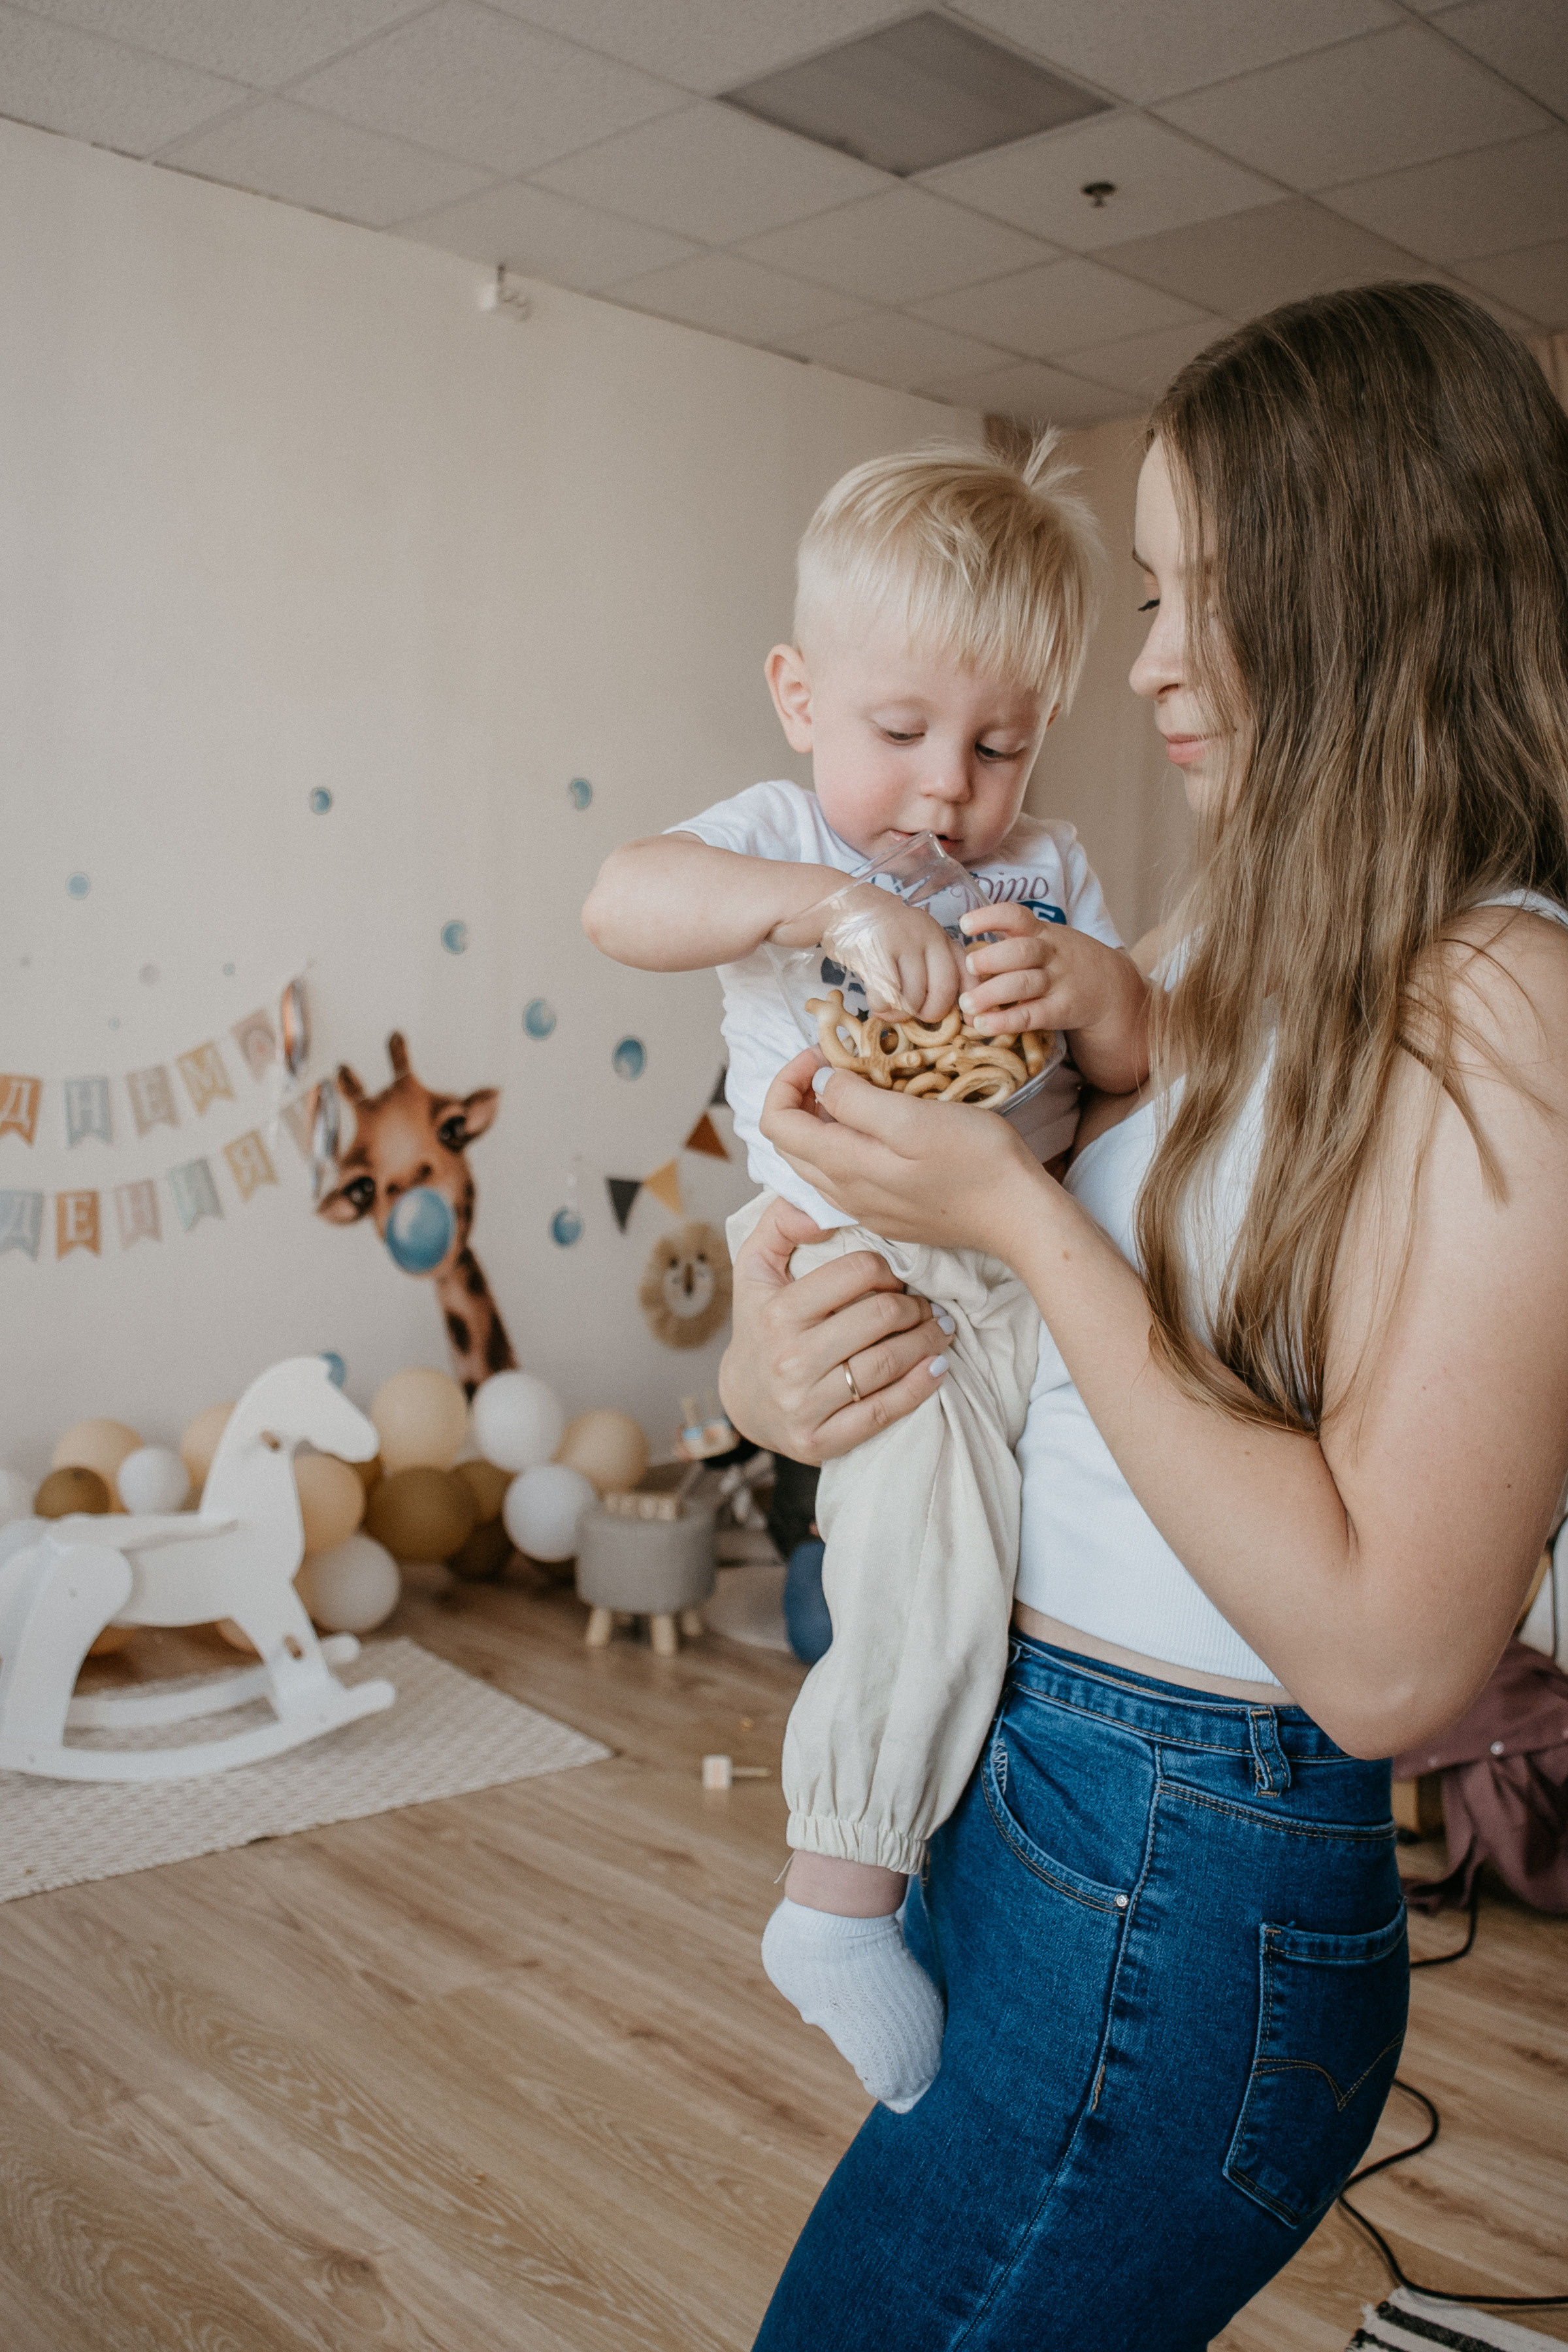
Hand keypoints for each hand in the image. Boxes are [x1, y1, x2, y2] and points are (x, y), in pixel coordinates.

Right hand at [717, 1190, 950, 1462]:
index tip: (895, 1277)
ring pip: (888, 1363)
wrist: (744, 1400)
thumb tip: (818, 1205)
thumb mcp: (755, 1268)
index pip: (856, 1273)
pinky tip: (937, 1368)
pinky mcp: (821, 1441)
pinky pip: (884, 1412)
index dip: (887, 1270)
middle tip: (927, 1305)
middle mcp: (789, 1358)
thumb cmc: (760, 1323)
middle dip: (914, 1306)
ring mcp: (804, 1403)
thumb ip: (780, 1223)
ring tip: (940, 1330)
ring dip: (927, 1341)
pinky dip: (920, 1387)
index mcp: (776, 1311)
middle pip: (880, 1317)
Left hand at [759, 1048, 1043, 1256]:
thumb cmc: (976, 1160)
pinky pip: (843, 1176)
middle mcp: (843, 1193)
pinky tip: (879, 1127)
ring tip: (858, 1089)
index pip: (776, 1123)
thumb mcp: (913, 1118)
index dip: (786, 1080)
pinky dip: (844, 1143)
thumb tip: (819, 1084)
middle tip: (839, 1065)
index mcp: (843, 1166)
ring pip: (815, 1160)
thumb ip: (855, 1101)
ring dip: (821, 1120)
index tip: (821, 1053)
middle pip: (790, 1142)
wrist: (1018, 1216)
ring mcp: (864, 1208)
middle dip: (800, 1096)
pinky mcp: (887, 1213)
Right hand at [773, 883, 962, 1020]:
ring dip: (900, 1013)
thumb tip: (957, 1010)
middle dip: (930, 1013)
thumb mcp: (918, 941)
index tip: (968, 1021)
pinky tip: (876, 1002)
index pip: (967, 971)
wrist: (843, 906)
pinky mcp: (876, 951)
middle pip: (942, 990)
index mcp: (941, 937)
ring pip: (913, 997)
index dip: (970, 1001)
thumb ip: (936, 966)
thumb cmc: (883, 934)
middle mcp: (928, 936)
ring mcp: (901, 942)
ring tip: (889, 1008)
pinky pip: (886, 996)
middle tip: (915, 1015)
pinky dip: (881, 1007)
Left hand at [958, 907, 1150, 1092]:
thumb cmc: (1064, 963)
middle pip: (1021, 952)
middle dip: (992, 958)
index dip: (990, 918)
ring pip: (1023, 984)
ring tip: (967, 1004)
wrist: (1111, 988)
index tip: (965, 925)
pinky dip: (1005, 1021)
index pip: (1016, 916)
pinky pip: (1031, 1015)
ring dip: (992, 994)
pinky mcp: (1060, 1011)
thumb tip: (966, 953)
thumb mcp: (1047, 941)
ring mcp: (1057, 983)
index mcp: (1042, 933)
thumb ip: (1013, 941)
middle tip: (970, 966)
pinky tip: (984, 1025)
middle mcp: (1050, 955)